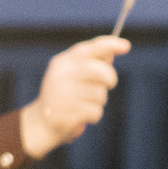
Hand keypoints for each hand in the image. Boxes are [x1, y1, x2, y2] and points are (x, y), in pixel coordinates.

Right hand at [21, 36, 128, 157]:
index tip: (125, 45)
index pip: (88, 49)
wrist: (42, 124)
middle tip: (111, 84)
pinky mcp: (69, 113)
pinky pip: (96, 111)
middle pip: (99, 71)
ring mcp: (65, 94)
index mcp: (63, 62)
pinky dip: (93, 116)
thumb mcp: (72, 75)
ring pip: (100, 94)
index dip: (109, 45)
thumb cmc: (64, 95)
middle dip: (110, 78)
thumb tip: (111, 54)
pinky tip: (81, 116)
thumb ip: (90, 64)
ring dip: (99, 101)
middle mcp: (62, 75)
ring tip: (84, 104)